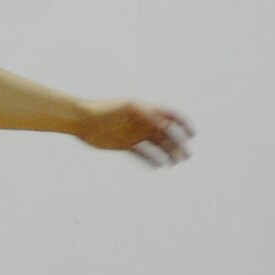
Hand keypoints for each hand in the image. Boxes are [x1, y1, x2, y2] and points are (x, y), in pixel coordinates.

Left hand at [76, 100, 194, 166]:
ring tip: (176, 163)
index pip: (170, 115)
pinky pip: (142, 154)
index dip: (182, 123)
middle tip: (187, 155)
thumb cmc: (105, 109)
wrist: (83, 120)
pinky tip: (158, 166)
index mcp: (146, 110)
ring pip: (156, 145)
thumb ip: (147, 114)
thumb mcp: (128, 108)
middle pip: (166, 134)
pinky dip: (151, 160)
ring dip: (167, 153)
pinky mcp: (125, 145)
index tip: (192, 134)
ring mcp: (135, 135)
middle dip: (178, 144)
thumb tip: (164, 124)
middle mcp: (143, 123)